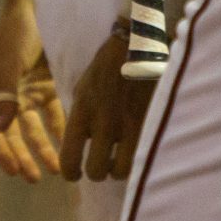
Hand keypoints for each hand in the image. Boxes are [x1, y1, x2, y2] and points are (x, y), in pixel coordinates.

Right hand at [0, 0, 65, 181]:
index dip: (1, 151)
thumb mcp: (9, 63)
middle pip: (12, 134)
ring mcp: (26, 92)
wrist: (37, 6)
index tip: (14, 171)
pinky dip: (61, 129)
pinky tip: (73, 143)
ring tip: (57, 168)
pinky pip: (54, 114)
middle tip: (35, 178)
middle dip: (23, 156)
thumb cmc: (15, 33)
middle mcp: (6, 96)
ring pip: (34, 128)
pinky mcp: (47, 86)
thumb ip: (7, 96)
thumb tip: (1, 129)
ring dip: (44, 147)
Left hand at [62, 32, 157, 181]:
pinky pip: (143, 156)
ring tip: (121, 159)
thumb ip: (80, 118)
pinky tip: (138, 149)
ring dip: (120, 169)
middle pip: (97, 172)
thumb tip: (80, 145)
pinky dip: (139, 158)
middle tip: (102, 164)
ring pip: (123, 171)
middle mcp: (104, 123)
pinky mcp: (151, 124)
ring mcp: (129, 126)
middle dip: (98, 171)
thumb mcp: (82, 90)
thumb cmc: (106, 67)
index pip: (69, 158)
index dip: (70, 173)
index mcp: (82, 112)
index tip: (75, 174)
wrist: (138, 46)